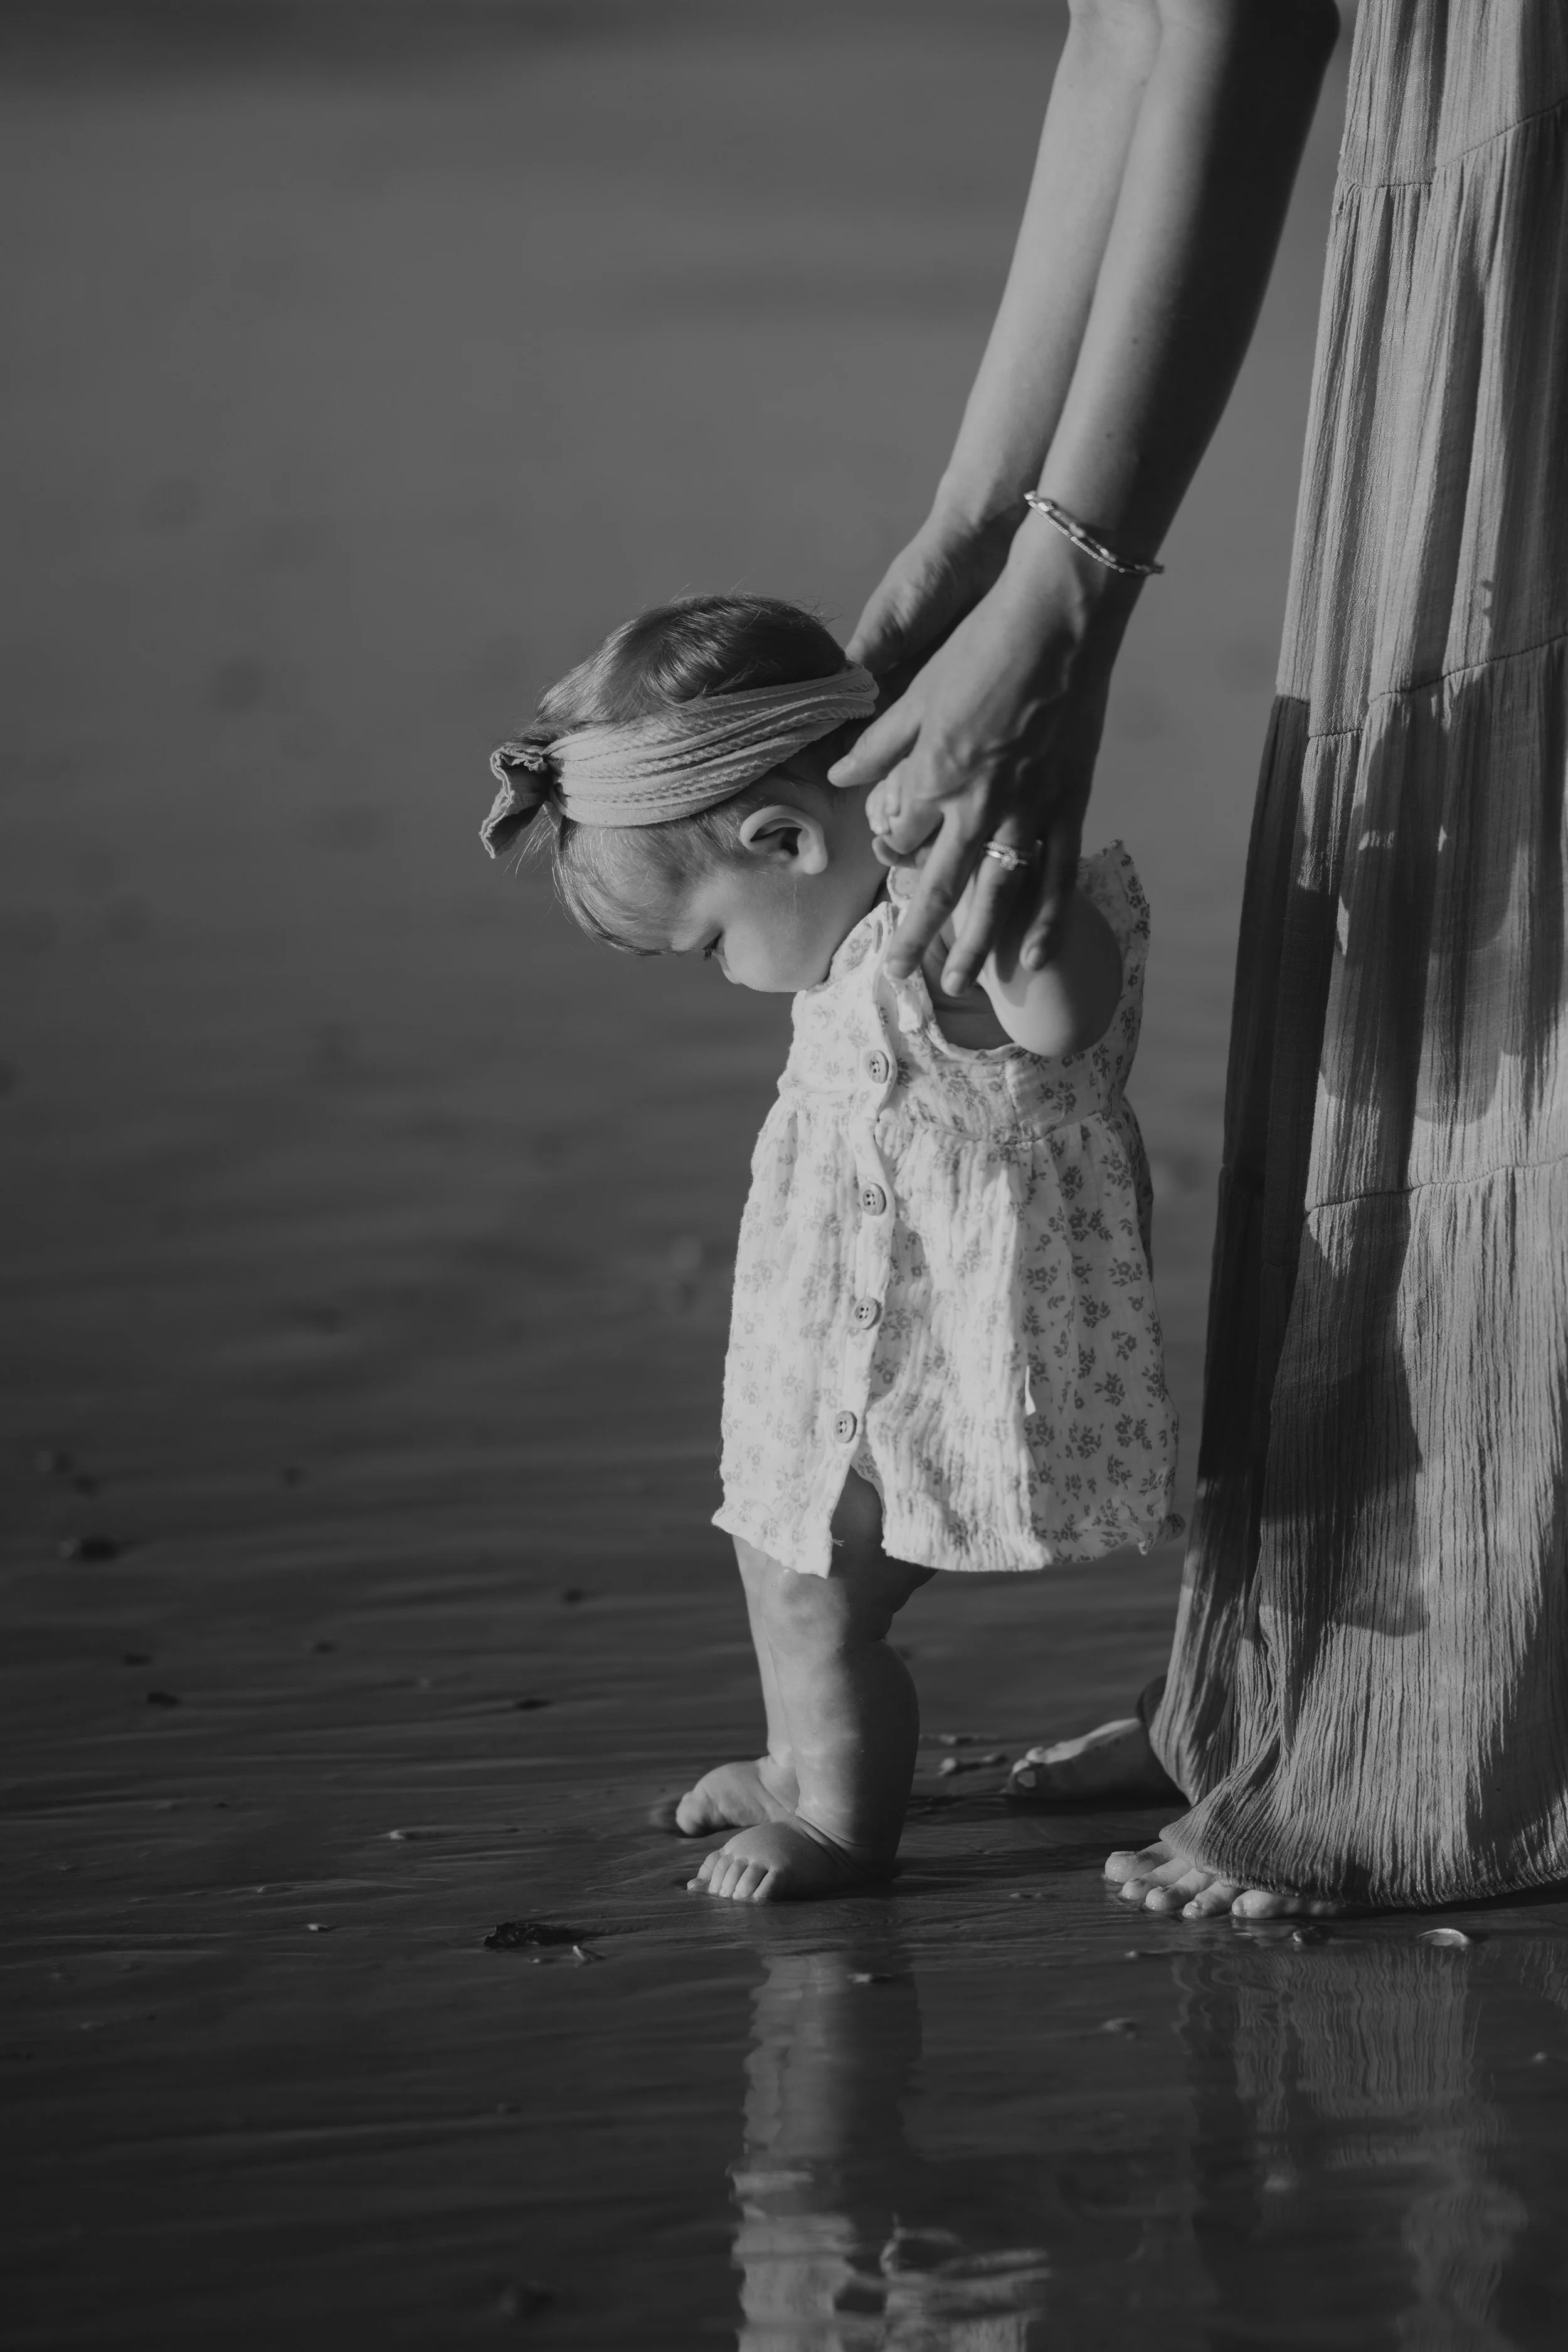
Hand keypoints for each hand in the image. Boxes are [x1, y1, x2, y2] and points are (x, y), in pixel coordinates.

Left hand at [832, 525, 1129, 989]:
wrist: (1059, 620)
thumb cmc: (982, 646)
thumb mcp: (919, 692)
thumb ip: (879, 742)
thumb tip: (838, 774)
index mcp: (934, 774)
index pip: (900, 833)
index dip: (889, 848)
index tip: (888, 854)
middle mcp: (978, 803)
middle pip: (940, 885)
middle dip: (916, 934)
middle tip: (895, 973)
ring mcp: (1029, 808)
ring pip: (997, 895)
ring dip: (976, 945)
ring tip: (960, 986)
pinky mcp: (1069, 802)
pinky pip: (1057, 874)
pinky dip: (1045, 919)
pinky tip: (1032, 958)